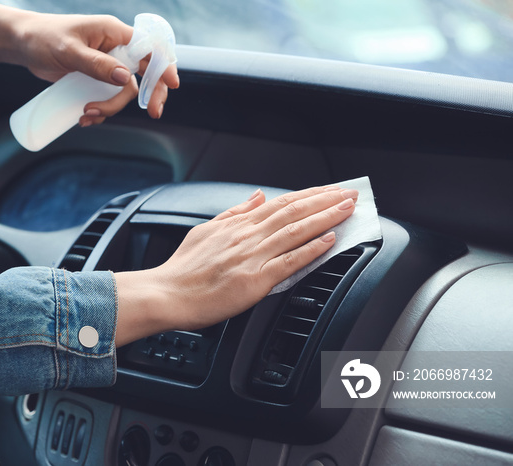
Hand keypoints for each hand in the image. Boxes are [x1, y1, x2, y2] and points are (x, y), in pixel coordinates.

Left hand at [0, 2, 178, 123]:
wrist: (22, 45)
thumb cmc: (43, 38)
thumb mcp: (68, 50)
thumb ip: (96, 64)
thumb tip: (125, 78)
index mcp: (114, 33)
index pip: (149, 48)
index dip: (164, 65)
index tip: (172, 84)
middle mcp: (115, 49)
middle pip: (145, 74)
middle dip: (150, 95)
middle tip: (154, 114)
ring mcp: (106, 66)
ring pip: (124, 92)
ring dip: (111, 109)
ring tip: (87, 116)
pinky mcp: (95, 80)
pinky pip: (108, 99)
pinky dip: (100, 112)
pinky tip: (83, 118)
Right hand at [114, 185, 357, 345]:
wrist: (167, 294)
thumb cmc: (182, 269)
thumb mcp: (205, 230)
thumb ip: (233, 212)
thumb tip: (255, 195)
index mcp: (237, 225)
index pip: (280, 203)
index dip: (309, 194)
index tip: (330, 189)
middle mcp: (247, 236)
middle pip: (294, 212)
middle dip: (325, 200)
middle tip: (351, 193)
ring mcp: (252, 257)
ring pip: (296, 231)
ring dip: (325, 218)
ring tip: (347, 210)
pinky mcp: (255, 280)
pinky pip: (289, 262)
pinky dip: (311, 249)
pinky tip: (329, 240)